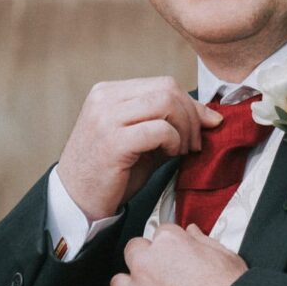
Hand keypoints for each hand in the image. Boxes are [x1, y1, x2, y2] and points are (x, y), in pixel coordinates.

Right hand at [56, 77, 221, 221]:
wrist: (76, 201)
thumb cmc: (108, 172)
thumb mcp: (137, 139)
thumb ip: (166, 123)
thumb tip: (210, 117)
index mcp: (108, 92)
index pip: (163, 83)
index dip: (191, 104)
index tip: (203, 126)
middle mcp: (105, 98)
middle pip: (168, 89)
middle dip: (192, 116)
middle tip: (193, 144)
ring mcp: (107, 118)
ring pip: (166, 103)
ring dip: (184, 129)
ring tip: (181, 150)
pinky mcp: (114, 142)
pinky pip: (160, 130)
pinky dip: (174, 142)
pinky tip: (169, 155)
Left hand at [101, 223, 247, 285]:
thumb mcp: (227, 258)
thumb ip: (204, 242)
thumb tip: (193, 233)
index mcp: (169, 244)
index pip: (159, 233)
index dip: (168, 247)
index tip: (174, 257)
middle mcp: (147, 265)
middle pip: (133, 252)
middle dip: (145, 262)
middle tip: (163, 277)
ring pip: (118, 283)